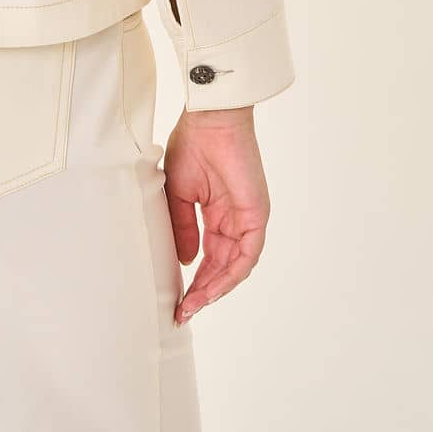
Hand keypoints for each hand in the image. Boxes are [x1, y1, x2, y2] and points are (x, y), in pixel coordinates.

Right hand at [164, 104, 269, 324]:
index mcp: (218, 213)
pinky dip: (229, 276)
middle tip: (182, 311)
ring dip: (213, 289)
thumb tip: (186, 262)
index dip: (194, 279)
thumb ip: (183, 228)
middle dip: (202, 292)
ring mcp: (247, 219)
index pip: (209, 256)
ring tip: (191, 306)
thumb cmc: (191, 145)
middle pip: (222, 267)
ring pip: (235, 267)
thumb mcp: (177, 194)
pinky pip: (246, 256)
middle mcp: (235, 220)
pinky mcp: (256, 216)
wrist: (209, 119)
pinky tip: (209, 289)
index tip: (176, 300)